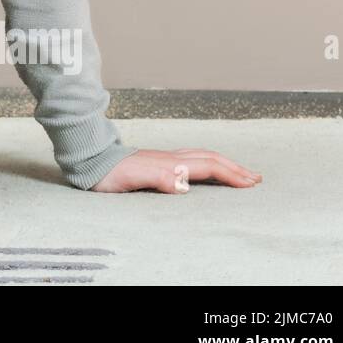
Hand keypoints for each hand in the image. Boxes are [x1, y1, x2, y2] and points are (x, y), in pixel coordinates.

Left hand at [91, 148, 262, 192]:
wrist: (87, 160)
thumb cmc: (107, 172)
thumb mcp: (131, 177)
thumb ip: (157, 177)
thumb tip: (184, 184)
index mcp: (169, 163)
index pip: (208, 166)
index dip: (231, 175)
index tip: (252, 184)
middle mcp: (169, 159)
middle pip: (209, 159)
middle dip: (234, 167)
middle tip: (255, 178)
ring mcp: (163, 159)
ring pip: (200, 158)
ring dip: (223, 164)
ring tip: (238, 172)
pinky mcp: (156, 163)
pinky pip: (190, 162)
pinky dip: (206, 165)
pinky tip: (204, 172)